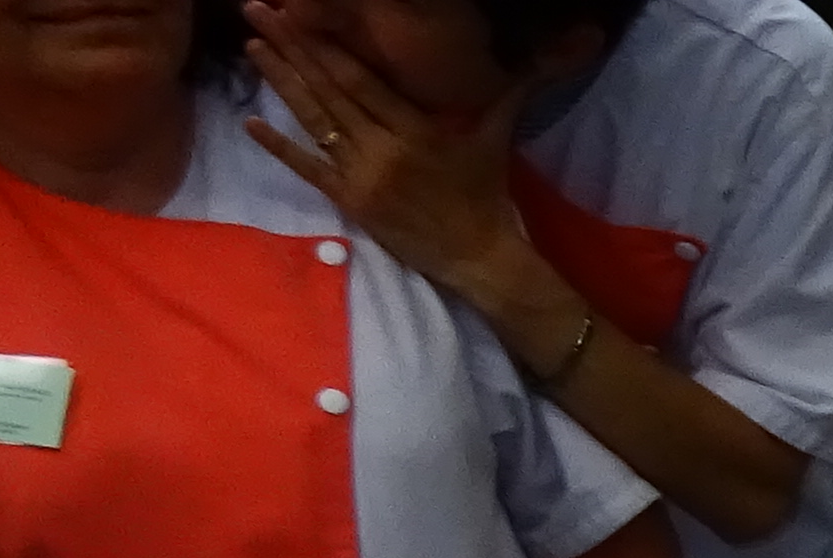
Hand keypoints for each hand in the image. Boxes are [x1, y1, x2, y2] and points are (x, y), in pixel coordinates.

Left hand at [240, 6, 547, 311]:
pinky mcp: (351, 202)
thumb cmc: (486, 193)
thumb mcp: (498, 135)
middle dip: (291, 48)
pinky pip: (308, 169)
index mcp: (416, 128)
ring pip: (314, 121)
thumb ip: (519, 88)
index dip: (325, 43)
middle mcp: (383, 148)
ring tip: (253, 47)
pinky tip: (251, 121)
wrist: (480, 257)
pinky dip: (279, 146)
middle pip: (328, 90)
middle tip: (256, 12)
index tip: (296, 13)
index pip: (360, 79)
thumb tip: (581, 43)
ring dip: (280, 83)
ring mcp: (363, 177)